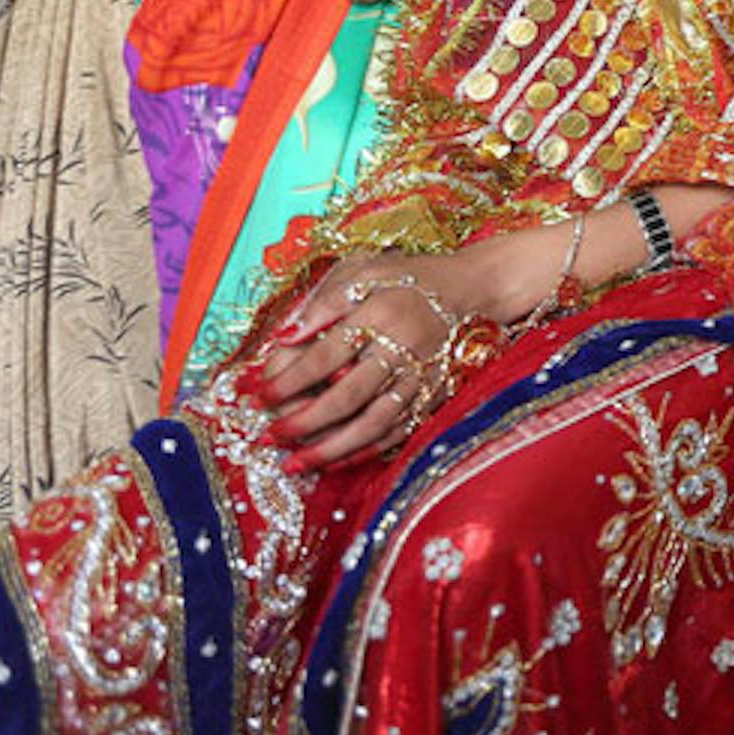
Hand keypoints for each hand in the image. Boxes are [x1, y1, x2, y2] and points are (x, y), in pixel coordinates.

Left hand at [250, 252, 467, 469]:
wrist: (473, 289)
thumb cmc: (410, 278)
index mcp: (381, 313)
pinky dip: (366, 450)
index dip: (289, 379)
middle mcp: (403, 348)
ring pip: (373, 422)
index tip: (260, 396)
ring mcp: (422, 376)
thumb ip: (325, 302)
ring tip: (297, 463)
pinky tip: (337, 459)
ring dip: (332, 447)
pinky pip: (399, 430)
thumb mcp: (367, 271)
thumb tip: (284, 337)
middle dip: (304, 421)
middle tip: (270, 437)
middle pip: (347, 396)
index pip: (325, 355)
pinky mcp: (435, 394)